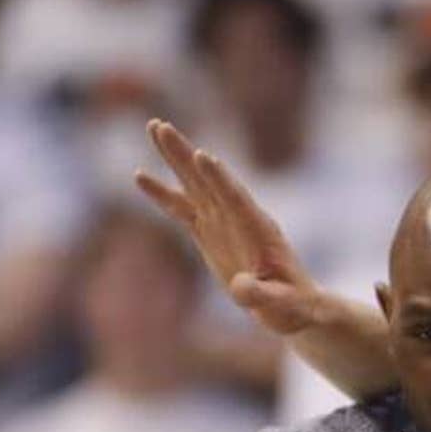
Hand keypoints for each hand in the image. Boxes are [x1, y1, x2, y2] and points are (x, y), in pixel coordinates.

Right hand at [135, 119, 330, 335]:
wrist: (290, 305)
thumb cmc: (292, 305)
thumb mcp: (282, 304)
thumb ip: (261, 295)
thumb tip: (240, 287)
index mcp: (260, 230)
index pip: (237, 199)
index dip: (220, 180)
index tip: (202, 156)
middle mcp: (240, 217)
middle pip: (209, 180)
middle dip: (186, 154)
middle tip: (161, 126)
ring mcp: (223, 221)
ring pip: (194, 184)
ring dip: (175, 157)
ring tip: (154, 126)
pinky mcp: (208, 231)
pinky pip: (181, 208)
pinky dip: (161, 193)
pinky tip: (138, 175)